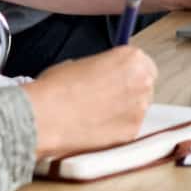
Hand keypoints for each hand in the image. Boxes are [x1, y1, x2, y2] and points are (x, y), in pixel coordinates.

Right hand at [22, 44, 156, 161]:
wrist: (45, 116)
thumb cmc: (56, 87)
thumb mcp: (80, 63)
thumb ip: (102, 67)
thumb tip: (103, 75)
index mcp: (132, 58)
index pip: (145, 65)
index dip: (130, 73)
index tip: (120, 79)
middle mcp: (143, 81)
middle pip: (145, 86)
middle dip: (130, 92)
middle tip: (108, 99)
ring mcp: (140, 109)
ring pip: (139, 109)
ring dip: (124, 111)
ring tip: (98, 115)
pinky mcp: (132, 133)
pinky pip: (129, 129)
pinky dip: (117, 130)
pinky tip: (97, 128)